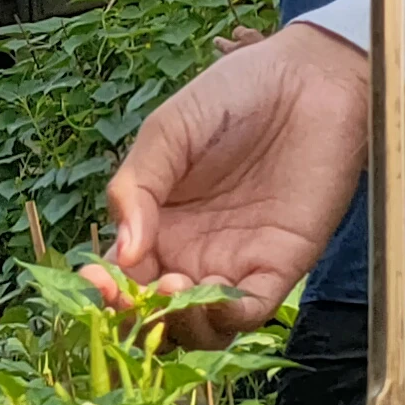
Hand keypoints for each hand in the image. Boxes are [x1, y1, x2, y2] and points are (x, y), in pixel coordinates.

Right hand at [98, 21, 370, 314]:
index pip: (122, 274)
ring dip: (180, 325)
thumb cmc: (232, 95)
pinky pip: (248, 311)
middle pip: (155, 311)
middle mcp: (190, 251)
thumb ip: (135, 188)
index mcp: (155, 221)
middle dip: (137, 318)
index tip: (97, 283)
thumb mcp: (167, 131)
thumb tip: (122, 252)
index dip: (105, 288)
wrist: (307, 78)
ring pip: (199, 326)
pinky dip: (225, 318)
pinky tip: (211, 299)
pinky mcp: (279, 266)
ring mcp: (234, 262)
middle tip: (132, 298)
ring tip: (175, 289)